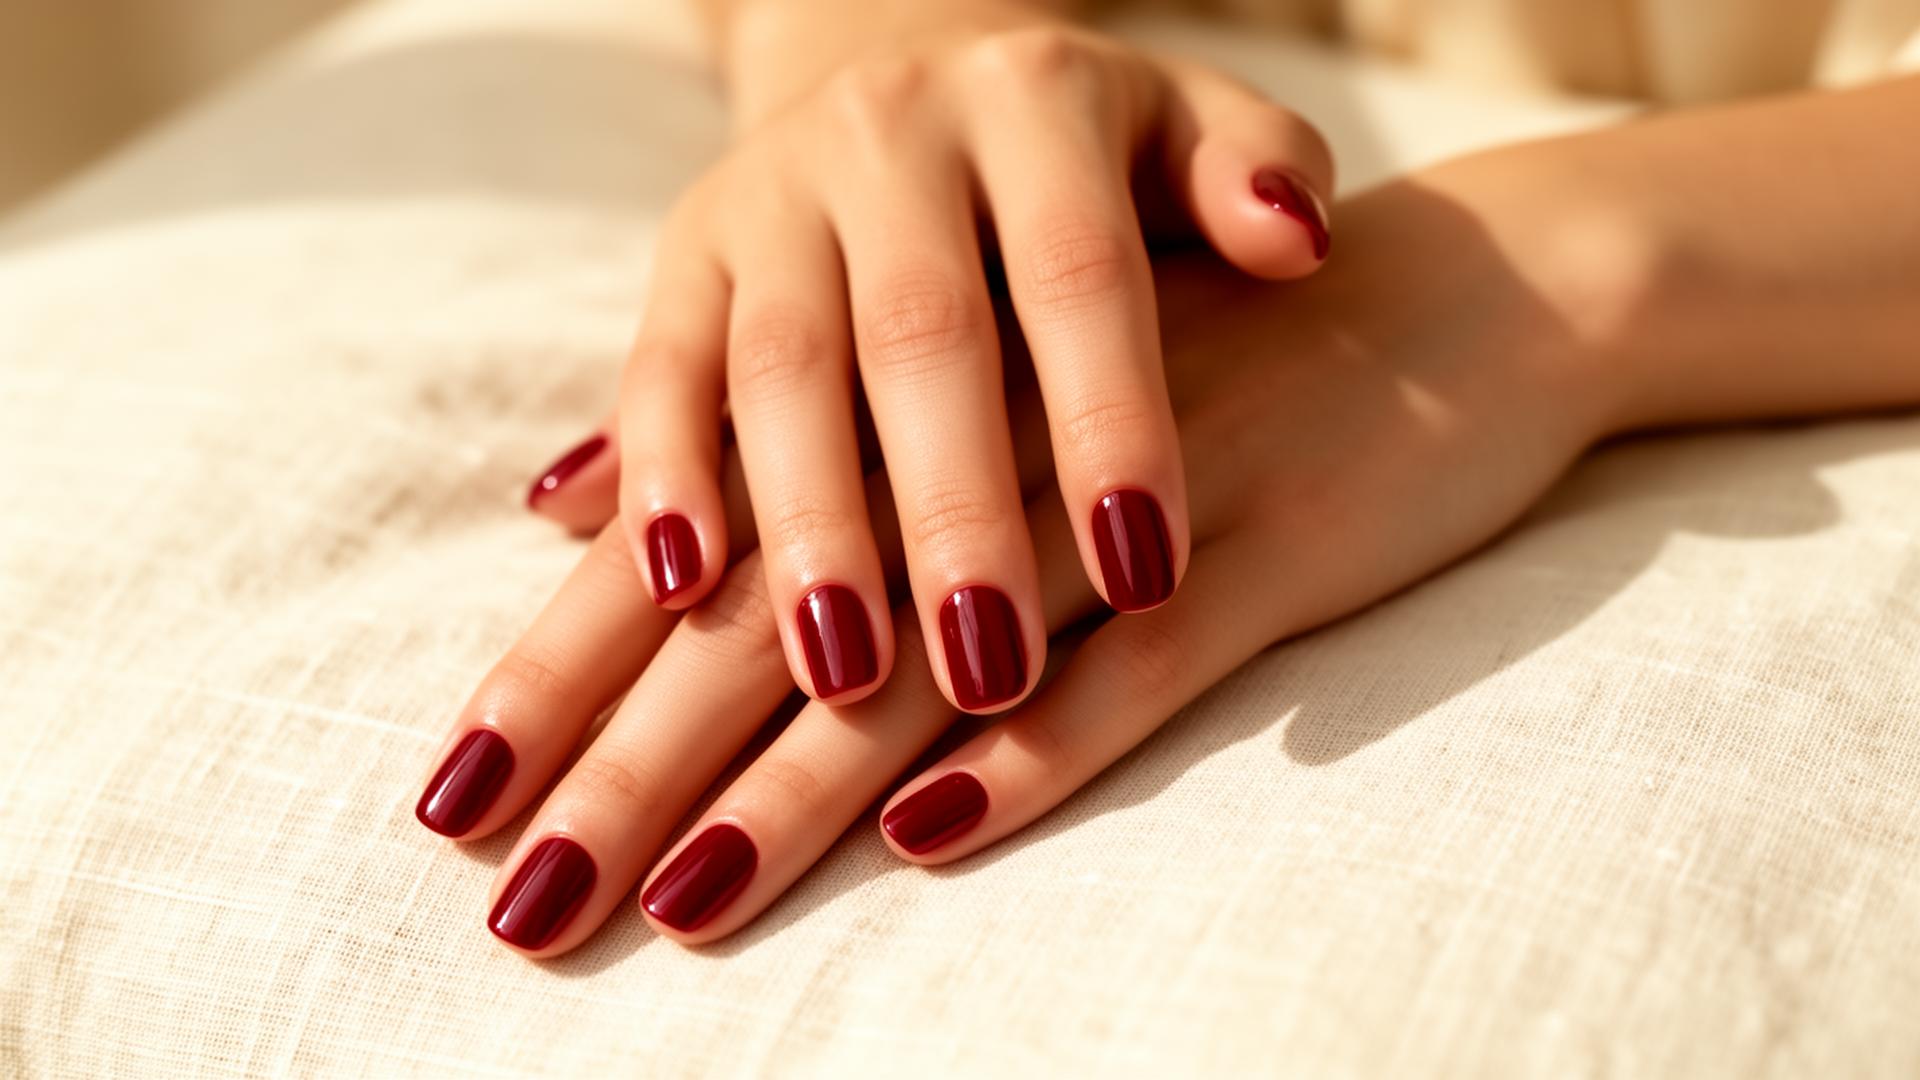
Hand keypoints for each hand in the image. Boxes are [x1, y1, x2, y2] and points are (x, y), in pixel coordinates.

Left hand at [421, 169, 1634, 951]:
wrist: (1460, 287)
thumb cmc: (1199, 356)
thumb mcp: (986, 373)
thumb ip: (777, 434)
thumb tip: (563, 499)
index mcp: (909, 393)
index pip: (702, 548)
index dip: (575, 670)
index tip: (459, 798)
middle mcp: (994, 439)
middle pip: (781, 614)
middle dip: (638, 758)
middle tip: (522, 899)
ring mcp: (1135, 496)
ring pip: (936, 649)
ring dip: (800, 782)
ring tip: (674, 898)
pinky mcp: (1272, 542)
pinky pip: (1145, 659)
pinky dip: (1042, 746)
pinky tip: (932, 833)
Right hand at [525, 3, 1335, 716]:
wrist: (911, 71)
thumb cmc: (1090, 158)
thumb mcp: (1187, 133)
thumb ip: (1254, 174)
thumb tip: (1298, 243)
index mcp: (1037, 102)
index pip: (1079, 269)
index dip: (1110, 419)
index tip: (1148, 576)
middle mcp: (893, 135)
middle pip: (920, 331)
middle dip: (952, 510)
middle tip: (989, 669)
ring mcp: (775, 194)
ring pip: (780, 364)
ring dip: (807, 525)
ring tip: (844, 677)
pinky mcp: (687, 254)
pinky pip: (659, 365)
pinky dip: (660, 476)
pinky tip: (677, 588)